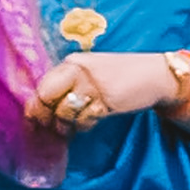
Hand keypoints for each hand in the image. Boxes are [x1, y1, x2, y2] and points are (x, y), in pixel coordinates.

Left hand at [26, 53, 169, 135]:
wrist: (155, 75)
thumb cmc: (120, 77)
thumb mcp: (91, 75)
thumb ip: (69, 85)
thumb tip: (42, 108)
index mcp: (72, 62)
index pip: (43, 84)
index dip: (35, 104)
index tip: (34, 119)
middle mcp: (78, 70)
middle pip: (47, 96)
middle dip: (45, 115)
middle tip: (51, 126)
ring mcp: (92, 84)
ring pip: (64, 111)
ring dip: (66, 125)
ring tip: (75, 126)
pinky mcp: (105, 99)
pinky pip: (84, 119)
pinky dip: (85, 125)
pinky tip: (92, 121)